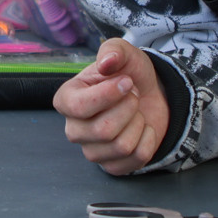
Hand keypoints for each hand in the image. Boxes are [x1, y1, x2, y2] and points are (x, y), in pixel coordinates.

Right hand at [55, 38, 172, 175]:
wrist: (150, 94)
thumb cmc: (129, 75)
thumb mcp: (123, 54)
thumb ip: (113, 51)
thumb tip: (106, 63)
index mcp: (67, 100)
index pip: (79, 106)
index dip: (108, 94)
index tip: (127, 81)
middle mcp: (74, 129)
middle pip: (103, 130)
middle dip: (129, 108)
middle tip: (132, 96)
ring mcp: (92, 150)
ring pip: (121, 146)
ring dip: (139, 123)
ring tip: (136, 111)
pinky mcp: (112, 166)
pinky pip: (136, 158)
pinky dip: (149, 140)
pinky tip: (143, 129)